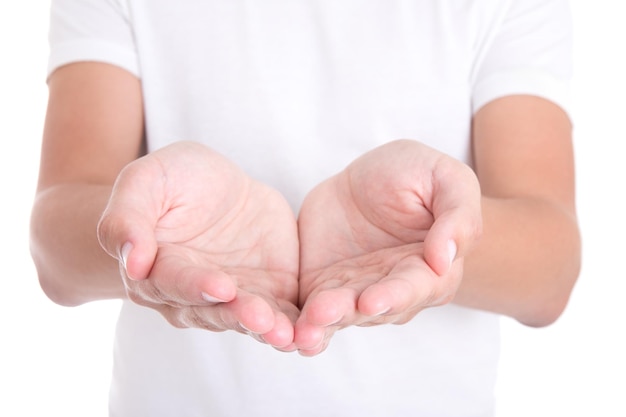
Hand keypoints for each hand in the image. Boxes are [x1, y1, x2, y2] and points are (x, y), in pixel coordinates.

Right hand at [97, 141, 299, 350]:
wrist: (217, 187)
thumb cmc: (174, 182)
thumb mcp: (146, 182)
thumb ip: (128, 217)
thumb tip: (130, 261)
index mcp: (159, 271)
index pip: (175, 282)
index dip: (196, 285)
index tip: (220, 286)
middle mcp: (194, 296)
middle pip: (216, 311)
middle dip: (239, 315)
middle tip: (260, 318)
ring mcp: (236, 299)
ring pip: (251, 320)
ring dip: (269, 329)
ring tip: (288, 335)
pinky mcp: (271, 295)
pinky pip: (284, 315)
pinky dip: (298, 326)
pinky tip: (312, 334)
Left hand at [294, 140, 481, 354]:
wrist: (368, 179)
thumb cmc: (417, 176)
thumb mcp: (446, 179)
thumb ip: (457, 216)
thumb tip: (445, 259)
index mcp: (430, 270)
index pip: (414, 288)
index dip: (394, 296)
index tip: (372, 300)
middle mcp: (394, 290)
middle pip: (373, 310)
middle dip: (349, 313)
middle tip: (325, 313)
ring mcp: (357, 293)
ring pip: (341, 315)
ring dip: (322, 324)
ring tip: (303, 328)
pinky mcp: (324, 289)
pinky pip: (312, 312)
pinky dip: (302, 324)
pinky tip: (290, 333)